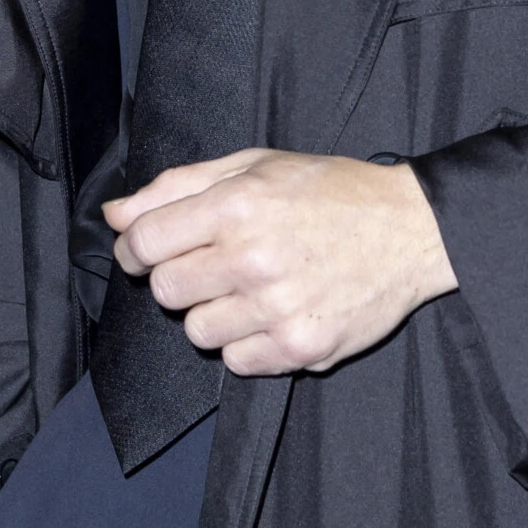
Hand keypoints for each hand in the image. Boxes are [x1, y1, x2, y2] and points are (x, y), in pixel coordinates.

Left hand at [104, 149, 456, 376]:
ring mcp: (277, 306)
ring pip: (197, 332)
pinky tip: (276, 313)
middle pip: (166, 291)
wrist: (412, 230)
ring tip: (253, 289)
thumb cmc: (331, 192)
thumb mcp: (255, 164)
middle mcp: (253, 256)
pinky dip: (248, 344)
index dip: (136, 248)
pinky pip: (236, 362)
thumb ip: (178, 186)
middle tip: (216, 265)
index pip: (143, 241)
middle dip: (181, 278)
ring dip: (215, 313)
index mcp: (238, 202)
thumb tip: (115, 214)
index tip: (151, 250)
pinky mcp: (301, 346)